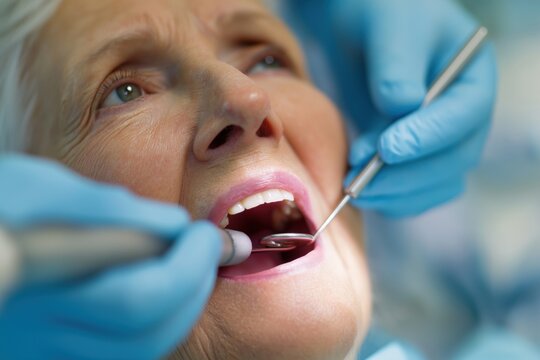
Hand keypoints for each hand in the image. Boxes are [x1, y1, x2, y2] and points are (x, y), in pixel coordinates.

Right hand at [0, 155, 220, 358]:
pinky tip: (164, 290)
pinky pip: (118, 352)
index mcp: (31, 280)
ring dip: (181, 308)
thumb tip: (174, 224)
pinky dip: (155, 322)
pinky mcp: (45, 353)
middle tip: (210, 247)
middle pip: (142, 333)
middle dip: (193, 287)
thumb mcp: (35, 186)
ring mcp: (39, 349)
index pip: (135, 295)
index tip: (204, 232)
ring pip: (135, 352)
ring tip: (193, 266)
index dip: (188, 264)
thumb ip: (103, 206)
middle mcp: (35, 330)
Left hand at [287, 0, 496, 215]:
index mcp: (471, 80)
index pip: (463, 117)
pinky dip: (388, 198)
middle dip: (405, 175)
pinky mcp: (413, 157)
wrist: (362, 31)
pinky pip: (412, 192)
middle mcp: (463, 117)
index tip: (387, 148)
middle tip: (358, 178)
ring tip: (351, 185)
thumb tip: (401, 107)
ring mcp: (439, 141)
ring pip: (434, 185)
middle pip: (452, 161)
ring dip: (395, 194)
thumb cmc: (382, 16)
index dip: (428, 137)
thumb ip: (397, 65)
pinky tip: (356, 187)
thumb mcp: (390, 27)